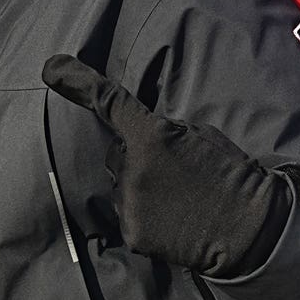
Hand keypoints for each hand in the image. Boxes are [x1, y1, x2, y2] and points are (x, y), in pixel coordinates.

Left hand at [40, 55, 299, 278]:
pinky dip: (145, 217)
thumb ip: (165, 134)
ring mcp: (128, 202)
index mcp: (152, 135)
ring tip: (178, 201)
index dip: (78, 82)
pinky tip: (173, 222)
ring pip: (121, 187)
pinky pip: (129, 215)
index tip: (50, 67)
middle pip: (116, 154)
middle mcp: (131, 167)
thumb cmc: (233, 177)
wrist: (249, 231)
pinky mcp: (131, 232)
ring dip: (140, 189)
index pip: (109, 103)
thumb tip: (141, 138)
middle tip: (173, 174)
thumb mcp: (202, 137)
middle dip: (136, 159)